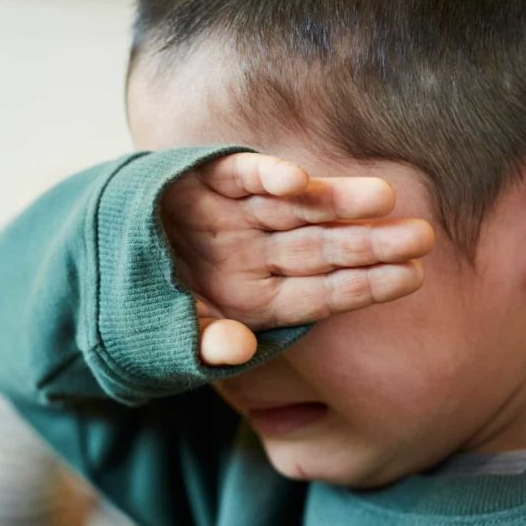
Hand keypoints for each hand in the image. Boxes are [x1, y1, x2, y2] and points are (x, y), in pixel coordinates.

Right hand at [159, 152, 434, 365]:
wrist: (102, 252)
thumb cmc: (148, 305)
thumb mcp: (172, 334)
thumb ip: (203, 340)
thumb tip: (233, 350)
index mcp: (258, 296)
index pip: (322, 294)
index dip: (366, 285)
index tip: (412, 278)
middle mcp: (257, 253)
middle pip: (323, 248)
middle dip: (371, 243)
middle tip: (422, 236)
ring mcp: (237, 215)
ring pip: (296, 207)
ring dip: (336, 201)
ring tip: (382, 196)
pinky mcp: (208, 179)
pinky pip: (241, 175)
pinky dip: (265, 175)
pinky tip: (296, 179)